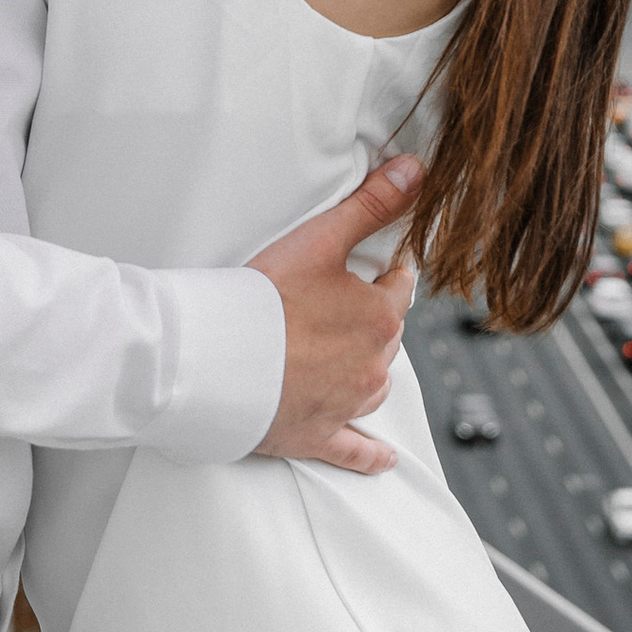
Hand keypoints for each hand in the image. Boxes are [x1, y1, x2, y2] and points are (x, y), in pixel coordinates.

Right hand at [248, 154, 424, 475]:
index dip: (385, 271)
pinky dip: (371, 455)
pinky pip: (356, 451)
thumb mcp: (319, 239)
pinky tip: (384, 459)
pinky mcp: (318, 436)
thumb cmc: (262, 298)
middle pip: (386, 335)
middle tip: (337, 303)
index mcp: (379, 318)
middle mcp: (373, 366)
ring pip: (374, 385)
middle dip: (369, 318)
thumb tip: (417, 171)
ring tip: (344, 354)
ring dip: (366, 368)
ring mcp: (347, 406)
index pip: (399, 287)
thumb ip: (371, 204)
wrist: (214, 362)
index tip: (376, 265)